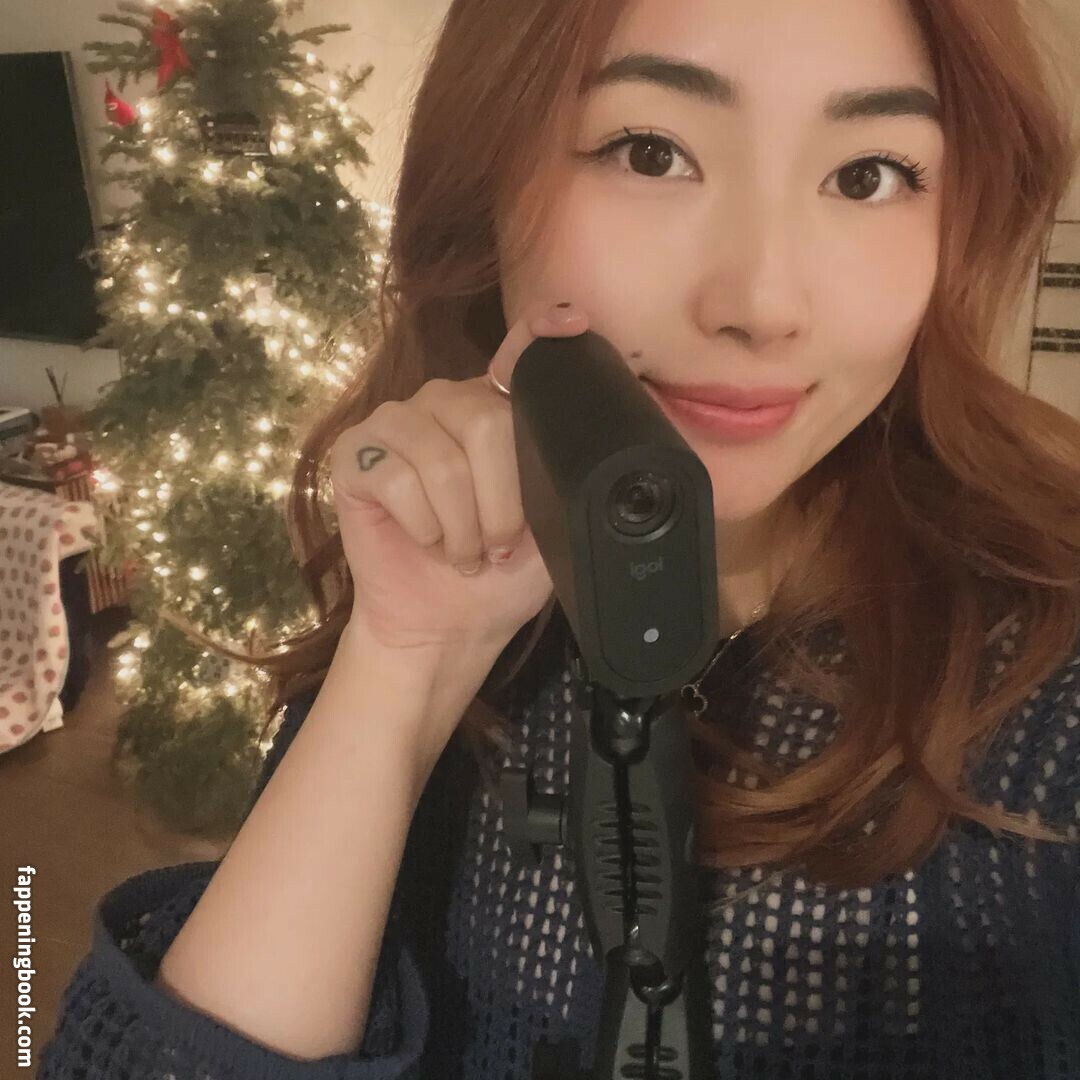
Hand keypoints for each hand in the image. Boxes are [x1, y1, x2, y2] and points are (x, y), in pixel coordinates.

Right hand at [328, 298, 587, 652]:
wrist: (446, 623)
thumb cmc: (500, 576)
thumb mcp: (554, 526)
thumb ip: (572, 478)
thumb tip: (623, 446)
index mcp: (496, 410)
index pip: (517, 355)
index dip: (538, 334)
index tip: (570, 323)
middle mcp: (446, 402)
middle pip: (484, 421)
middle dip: (502, 503)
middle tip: (498, 547)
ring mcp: (397, 423)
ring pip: (441, 460)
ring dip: (462, 526)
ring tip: (464, 552)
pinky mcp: (356, 455)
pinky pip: (396, 480)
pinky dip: (422, 528)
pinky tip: (426, 542)